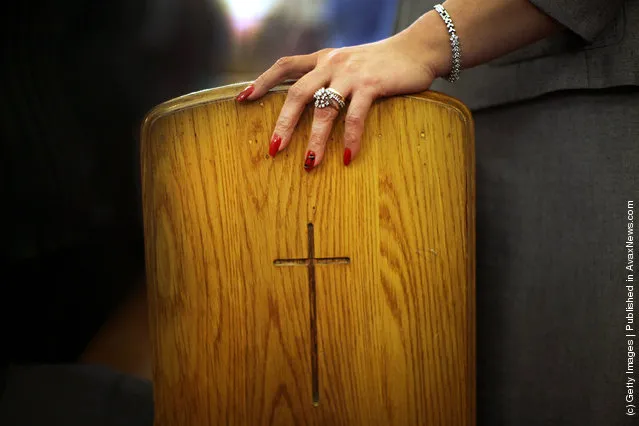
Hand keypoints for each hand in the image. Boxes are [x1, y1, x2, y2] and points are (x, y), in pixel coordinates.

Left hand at [236, 30, 443, 169]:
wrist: (418, 48)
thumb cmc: (382, 63)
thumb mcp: (350, 63)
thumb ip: (330, 76)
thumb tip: (313, 103)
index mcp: (323, 59)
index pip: (285, 66)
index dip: (262, 82)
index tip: (243, 99)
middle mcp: (332, 64)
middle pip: (297, 93)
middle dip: (284, 123)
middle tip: (274, 149)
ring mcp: (351, 74)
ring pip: (324, 109)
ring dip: (316, 140)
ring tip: (309, 165)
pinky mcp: (372, 84)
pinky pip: (355, 115)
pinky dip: (351, 138)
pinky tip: (348, 158)